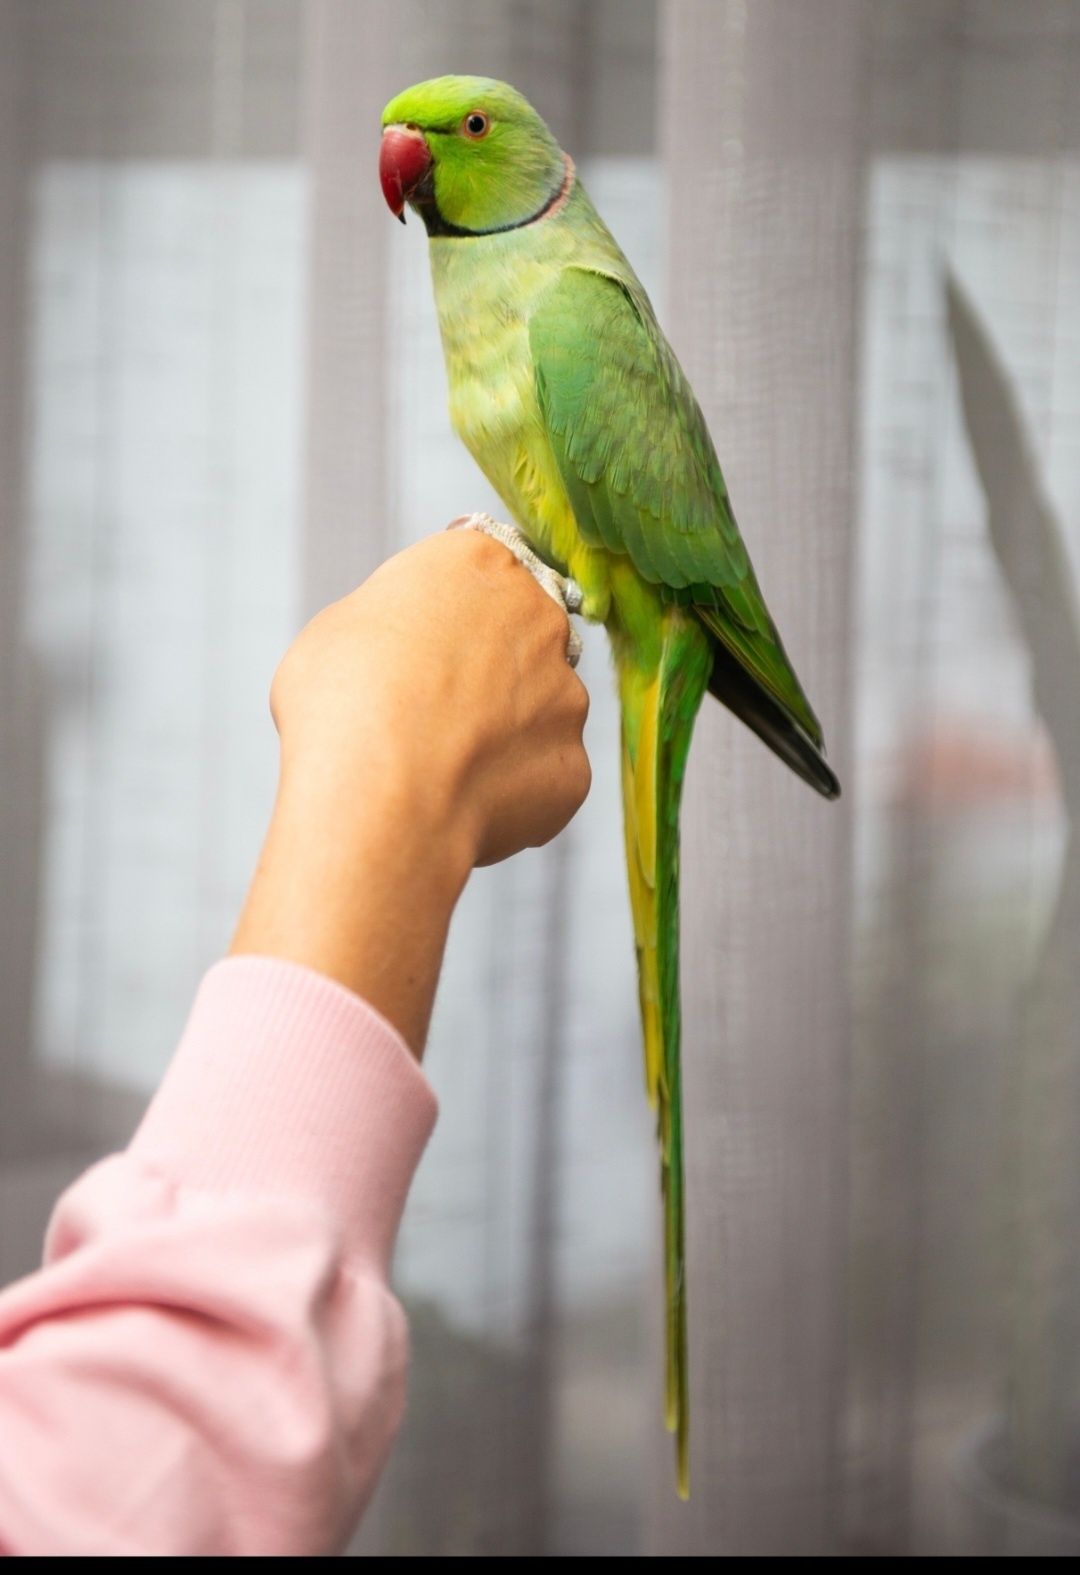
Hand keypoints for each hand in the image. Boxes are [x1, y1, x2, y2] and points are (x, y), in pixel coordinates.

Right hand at [230, 528, 590, 1052]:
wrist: (376, 798)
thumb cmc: (332, 709)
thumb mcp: (332, 641)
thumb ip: (383, 628)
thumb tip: (392, 647)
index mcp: (477, 562)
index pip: (493, 567)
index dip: (467, 614)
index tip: (445, 649)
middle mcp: (543, 619)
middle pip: (530, 643)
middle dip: (495, 679)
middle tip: (437, 726)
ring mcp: (570, 700)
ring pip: (541, 719)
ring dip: (505, 745)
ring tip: (439, 784)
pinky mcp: (579, 773)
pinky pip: (546, 784)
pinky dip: (515, 801)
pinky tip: (463, 819)